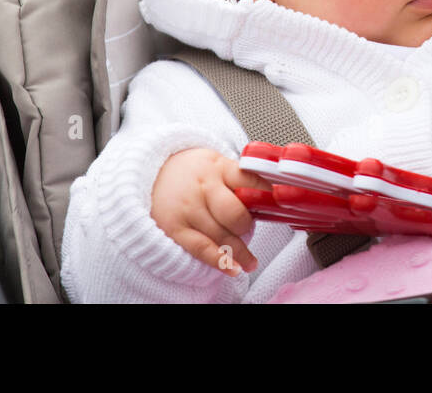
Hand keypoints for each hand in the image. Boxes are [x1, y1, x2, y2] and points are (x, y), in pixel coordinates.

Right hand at [150, 147, 272, 276]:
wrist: (152, 172)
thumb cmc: (191, 171)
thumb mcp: (215, 162)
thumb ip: (239, 178)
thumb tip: (271, 197)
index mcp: (219, 167)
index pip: (249, 179)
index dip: (267, 194)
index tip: (280, 205)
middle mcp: (204, 187)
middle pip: (235, 213)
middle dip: (247, 225)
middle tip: (250, 228)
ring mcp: (189, 208)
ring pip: (221, 235)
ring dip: (240, 252)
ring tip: (251, 263)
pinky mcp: (176, 227)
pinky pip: (201, 248)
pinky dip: (219, 260)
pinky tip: (233, 268)